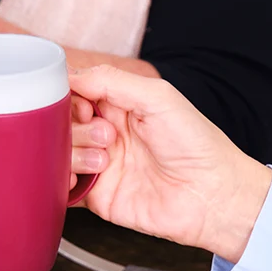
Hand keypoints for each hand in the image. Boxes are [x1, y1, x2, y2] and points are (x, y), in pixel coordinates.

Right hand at [69, 65, 271, 262]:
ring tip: (106, 159)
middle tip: (106, 134)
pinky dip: (61, 178)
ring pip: (59, 151)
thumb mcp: (158, 97)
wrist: (213, 195)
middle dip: (74, 125)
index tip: (82, 105)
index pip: (75, 92)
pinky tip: (80, 175)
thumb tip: (71, 75)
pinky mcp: (98, 195)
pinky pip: (62, 185)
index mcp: (122, 106)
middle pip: (61, 122)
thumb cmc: (197, 145)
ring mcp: (102, 164)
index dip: (69, 97)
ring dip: (75, 151)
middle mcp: (108, 133)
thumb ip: (111, 80)